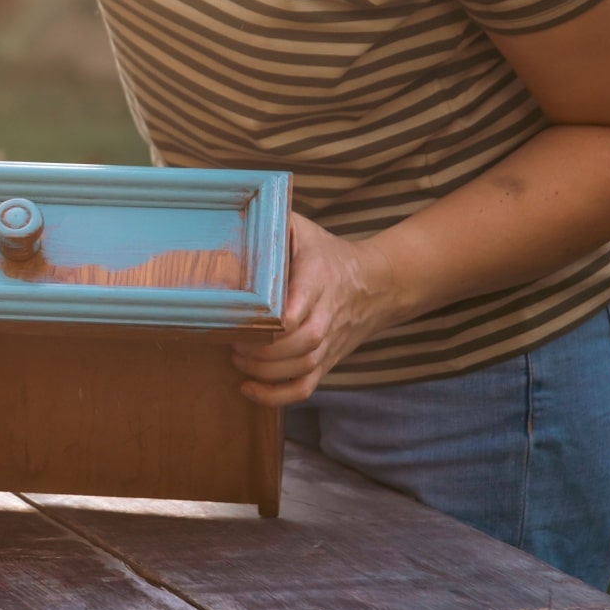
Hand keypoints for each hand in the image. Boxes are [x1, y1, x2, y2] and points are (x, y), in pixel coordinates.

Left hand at [232, 214, 402, 406]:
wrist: (378, 284)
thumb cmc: (328, 255)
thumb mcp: (303, 230)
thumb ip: (275, 223)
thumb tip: (238, 213)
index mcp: (318, 281)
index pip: (298, 311)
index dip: (270, 323)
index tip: (243, 319)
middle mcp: (326, 316)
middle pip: (299, 344)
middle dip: (261, 349)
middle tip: (231, 339)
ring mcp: (328, 343)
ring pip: (301, 368)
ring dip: (264, 371)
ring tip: (237, 358)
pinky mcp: (326, 361)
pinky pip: (305, 388)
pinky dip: (276, 397)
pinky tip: (248, 389)